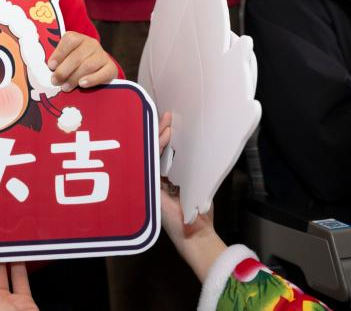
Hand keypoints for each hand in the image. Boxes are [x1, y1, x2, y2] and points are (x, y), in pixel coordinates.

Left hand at [47, 31, 116, 90]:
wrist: (99, 69)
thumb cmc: (76, 64)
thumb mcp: (67, 58)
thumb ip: (59, 61)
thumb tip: (51, 70)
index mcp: (78, 38)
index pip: (70, 40)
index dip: (59, 53)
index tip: (51, 66)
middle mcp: (92, 44)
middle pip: (77, 56)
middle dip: (63, 71)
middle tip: (55, 82)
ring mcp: (103, 55)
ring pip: (88, 66)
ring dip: (74, 78)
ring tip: (65, 88)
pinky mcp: (111, 68)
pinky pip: (102, 74)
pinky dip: (91, 80)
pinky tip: (82, 84)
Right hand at [158, 111, 226, 282]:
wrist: (196, 234)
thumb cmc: (198, 213)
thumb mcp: (197, 184)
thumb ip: (194, 168)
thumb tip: (201, 146)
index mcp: (167, 178)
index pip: (163, 153)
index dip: (165, 136)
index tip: (171, 121)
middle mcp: (157, 179)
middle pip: (155, 150)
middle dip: (159, 131)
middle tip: (166, 115)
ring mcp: (151, 182)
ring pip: (151, 154)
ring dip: (158, 136)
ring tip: (167, 122)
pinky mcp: (150, 187)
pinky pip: (150, 164)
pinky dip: (156, 149)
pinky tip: (164, 136)